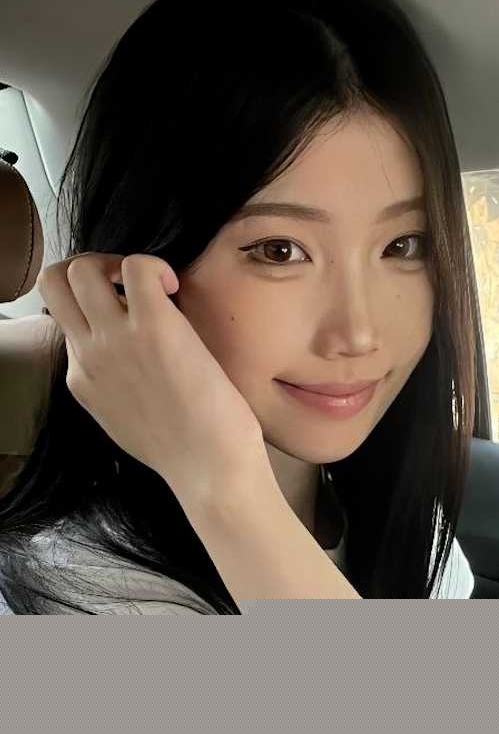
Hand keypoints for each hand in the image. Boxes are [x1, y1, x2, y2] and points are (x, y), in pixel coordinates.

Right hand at [36, 252, 266, 494]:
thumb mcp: (126, 422)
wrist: (209, 470)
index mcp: (81, 380)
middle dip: (86, 270)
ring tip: (152, 286)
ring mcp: (115, 340)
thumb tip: (127, 362)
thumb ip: (114, 388)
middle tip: (126, 285)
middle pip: (54, 285)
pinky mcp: (153, 326)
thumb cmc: (185, 451)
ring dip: (115, 263)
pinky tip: (176, 290)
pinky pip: (136, 265)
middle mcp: (88, 356)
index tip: (130, 317)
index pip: (67, 323)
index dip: (97, 310)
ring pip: (80, 268)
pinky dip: (154, 266)